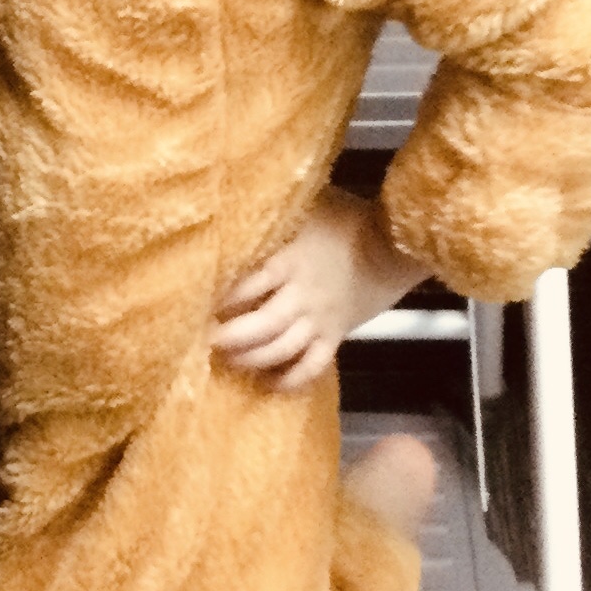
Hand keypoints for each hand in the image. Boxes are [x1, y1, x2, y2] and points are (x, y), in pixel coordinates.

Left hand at [211, 187, 430, 394]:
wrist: (395, 244)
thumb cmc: (346, 218)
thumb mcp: (306, 208)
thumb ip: (273, 218)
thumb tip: (232, 210)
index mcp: (289, 260)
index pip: (248, 284)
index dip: (222, 298)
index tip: (195, 302)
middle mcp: (301, 295)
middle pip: (262, 326)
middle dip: (230, 338)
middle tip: (206, 340)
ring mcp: (319, 320)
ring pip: (282, 350)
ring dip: (252, 359)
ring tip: (228, 360)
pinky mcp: (335, 336)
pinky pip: (312, 366)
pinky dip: (291, 379)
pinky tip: (270, 382)